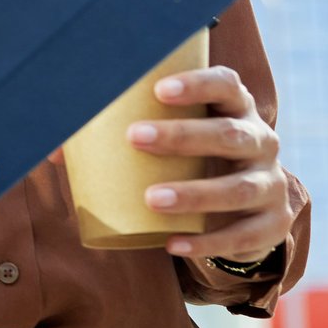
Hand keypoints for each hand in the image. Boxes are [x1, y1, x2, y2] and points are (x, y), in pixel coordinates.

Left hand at [126, 64, 292, 265]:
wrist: (244, 209)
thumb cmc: (189, 161)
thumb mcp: (169, 142)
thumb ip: (118, 137)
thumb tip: (54, 152)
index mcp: (235, 109)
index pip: (226, 84)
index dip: (197, 83)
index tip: (157, 89)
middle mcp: (261, 141)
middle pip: (231, 134)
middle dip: (184, 136)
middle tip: (135, 139)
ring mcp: (272, 185)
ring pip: (240, 188)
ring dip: (195, 193)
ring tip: (151, 199)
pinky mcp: (273, 225)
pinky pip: (244, 236)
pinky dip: (208, 243)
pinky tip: (174, 244)